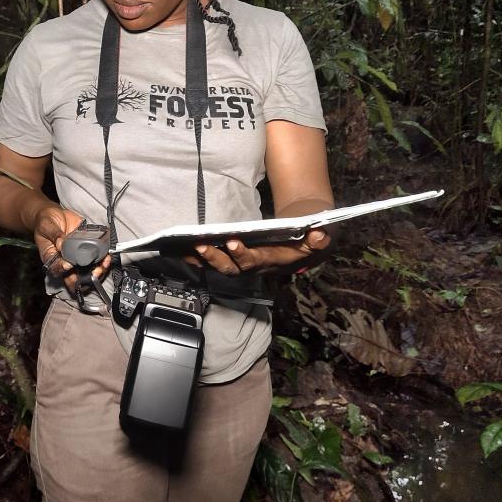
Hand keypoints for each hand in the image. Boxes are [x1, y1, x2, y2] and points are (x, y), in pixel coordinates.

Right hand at [33, 204, 112, 293]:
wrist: (55, 215)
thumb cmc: (46, 223)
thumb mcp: (45, 225)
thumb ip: (53, 234)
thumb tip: (61, 243)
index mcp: (51, 258)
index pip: (56, 270)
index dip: (63, 270)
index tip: (69, 265)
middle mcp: (65, 261)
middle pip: (75, 278)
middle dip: (86, 278)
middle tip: (94, 271)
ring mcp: (77, 257)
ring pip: (88, 271)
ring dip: (98, 270)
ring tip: (104, 263)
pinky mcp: (86, 249)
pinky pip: (96, 258)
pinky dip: (103, 259)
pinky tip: (106, 256)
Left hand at [190, 228, 330, 274]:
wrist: (299, 247)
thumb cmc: (304, 242)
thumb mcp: (316, 240)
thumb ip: (319, 239)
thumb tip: (321, 234)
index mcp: (270, 261)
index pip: (254, 261)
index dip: (242, 254)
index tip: (232, 241)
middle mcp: (252, 266)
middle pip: (231, 267)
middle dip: (216, 258)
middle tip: (201, 245)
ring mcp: (241, 265)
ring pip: (218, 266)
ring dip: (201, 258)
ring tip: (185, 246)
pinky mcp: (232, 260)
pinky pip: (212, 261)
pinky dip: (197, 256)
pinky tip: (181, 248)